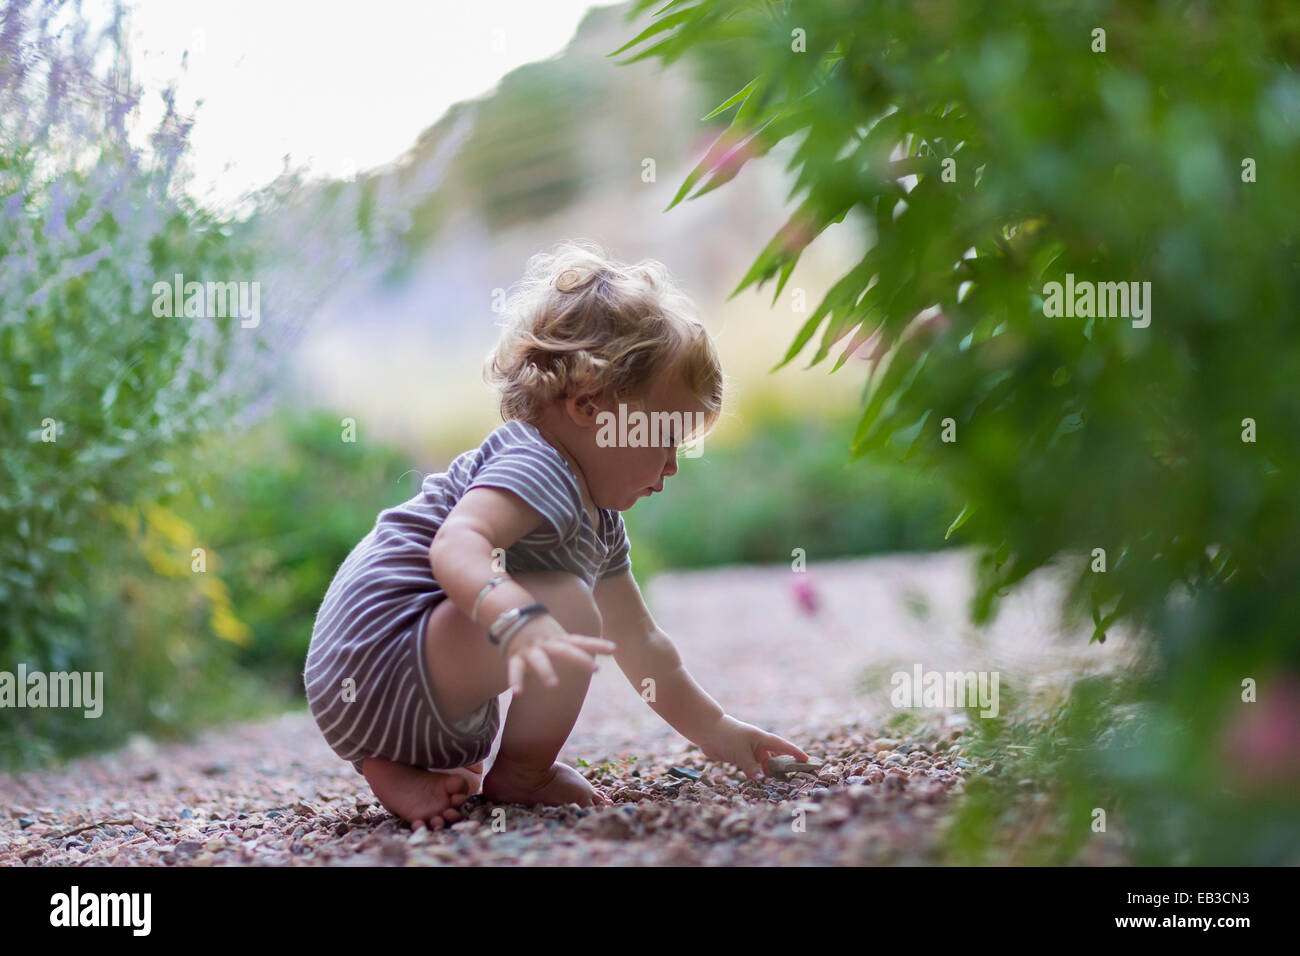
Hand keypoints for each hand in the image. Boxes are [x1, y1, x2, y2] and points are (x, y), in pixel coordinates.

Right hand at [502, 612, 614, 695]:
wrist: (513, 616)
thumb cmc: (541, 632)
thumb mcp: (559, 636)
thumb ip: (575, 646)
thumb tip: (602, 654)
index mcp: (559, 639)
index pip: (581, 641)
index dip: (597, 645)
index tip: (613, 649)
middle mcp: (547, 644)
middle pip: (565, 651)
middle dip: (580, 660)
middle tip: (595, 669)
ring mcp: (531, 650)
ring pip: (539, 660)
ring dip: (545, 671)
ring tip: (553, 684)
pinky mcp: (516, 657)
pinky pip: (515, 669)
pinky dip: (515, 680)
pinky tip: (518, 692)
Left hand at [696, 714, 810, 780]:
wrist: (706, 731)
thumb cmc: (726, 736)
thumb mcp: (740, 752)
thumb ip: (751, 767)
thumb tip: (762, 780)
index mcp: (762, 738)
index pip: (783, 746)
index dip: (795, 753)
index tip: (807, 760)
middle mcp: (758, 745)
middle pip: (775, 757)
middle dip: (784, 766)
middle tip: (796, 778)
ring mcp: (749, 751)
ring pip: (763, 764)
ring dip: (769, 773)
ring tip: (779, 785)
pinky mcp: (740, 757)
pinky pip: (753, 768)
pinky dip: (757, 775)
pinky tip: (761, 784)